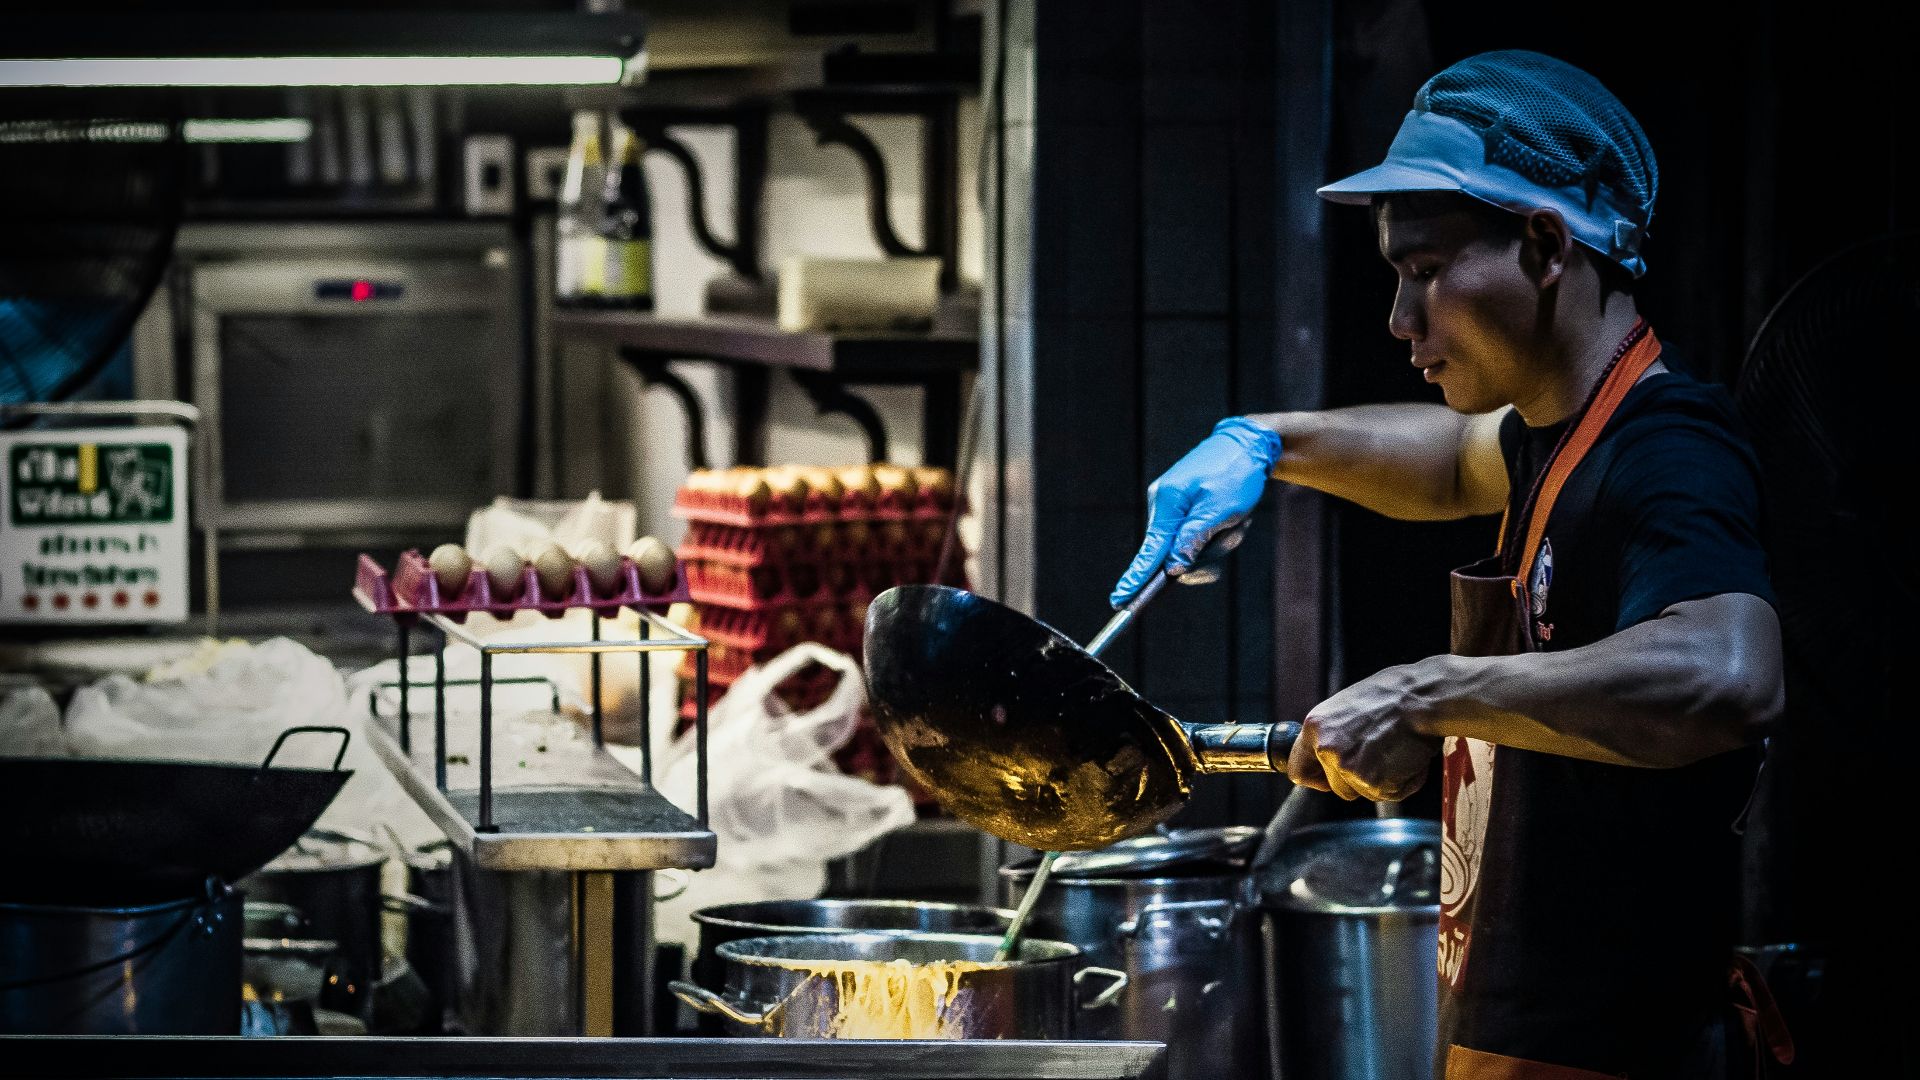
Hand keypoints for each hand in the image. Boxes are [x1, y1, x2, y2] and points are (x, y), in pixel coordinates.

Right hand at [1110, 417, 1281, 606]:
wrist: (1248, 444)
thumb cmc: (1237, 473)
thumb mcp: (1222, 509)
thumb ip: (1193, 540)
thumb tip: (1171, 569)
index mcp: (1167, 502)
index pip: (1149, 552)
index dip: (1135, 580)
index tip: (1119, 602)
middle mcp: (1163, 506)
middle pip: (1175, 555)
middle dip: (1210, 551)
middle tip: (1235, 527)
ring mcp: (1172, 508)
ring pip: (1192, 549)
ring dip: (1220, 540)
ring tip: (1238, 516)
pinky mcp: (1183, 511)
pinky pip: (1197, 537)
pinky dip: (1219, 533)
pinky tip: (1233, 515)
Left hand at [1286, 660, 1445, 801]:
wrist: (1423, 697)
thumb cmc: (1395, 694)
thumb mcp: (1348, 706)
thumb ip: (1335, 733)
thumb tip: (1332, 752)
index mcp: (1315, 727)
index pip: (1298, 771)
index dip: (1317, 779)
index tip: (1329, 780)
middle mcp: (1326, 749)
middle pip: (1338, 788)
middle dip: (1360, 781)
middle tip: (1382, 758)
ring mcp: (1348, 768)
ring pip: (1366, 792)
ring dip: (1385, 780)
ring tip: (1400, 750)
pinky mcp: (1373, 782)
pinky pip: (1391, 794)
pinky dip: (1405, 782)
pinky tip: (1411, 756)